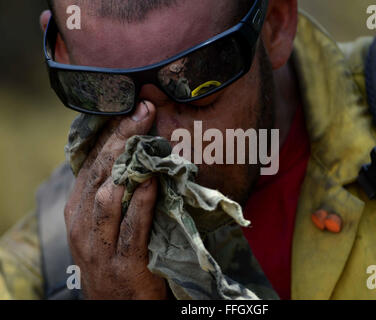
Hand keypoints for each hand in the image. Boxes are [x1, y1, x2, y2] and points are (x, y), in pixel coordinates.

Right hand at [64, 101, 167, 299]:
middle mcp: (82, 224)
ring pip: (108, 196)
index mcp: (78, 209)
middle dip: (120, 138)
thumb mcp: (104, 223)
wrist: (116, 306)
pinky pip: (132, 227)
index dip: (110, 134)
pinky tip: (152, 181)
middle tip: (143, 110)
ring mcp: (100, 244)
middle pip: (100, 172)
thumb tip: (133, 155)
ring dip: (129, 164)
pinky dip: (141, 202)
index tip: (132, 108)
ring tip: (147, 136)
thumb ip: (112, 192)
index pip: (91, 163)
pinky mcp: (122, 262)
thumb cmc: (115, 256)